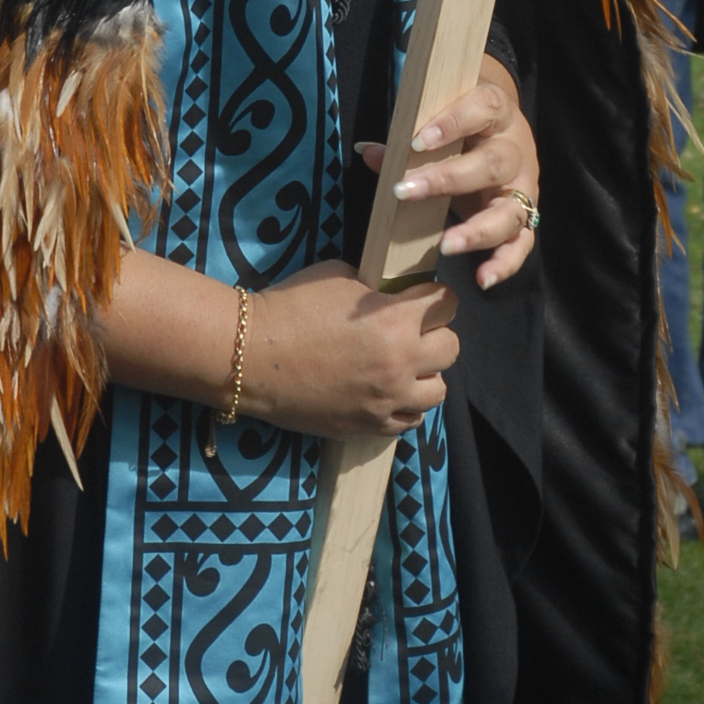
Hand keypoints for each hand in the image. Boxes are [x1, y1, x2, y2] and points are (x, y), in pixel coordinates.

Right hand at [238, 262, 458, 439]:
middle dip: (435, 333)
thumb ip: (375, 289)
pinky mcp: (370, 427)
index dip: (435, 296)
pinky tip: (385, 391)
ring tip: (403, 365)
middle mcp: (400, 363)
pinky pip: (410, 421)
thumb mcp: (339, 276)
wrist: (252, 357)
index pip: (447, 303)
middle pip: (451, 348)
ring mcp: (387, 401)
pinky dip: (404, 405)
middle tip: (412, 329)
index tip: (422, 296)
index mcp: (395, 320)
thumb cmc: (290, 307)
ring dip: (425, 374)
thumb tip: (392, 294)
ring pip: (438, 391)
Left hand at [358, 62, 539, 289]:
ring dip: (477, 230)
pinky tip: (483, 279)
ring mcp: (525, 186)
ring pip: (510, 209)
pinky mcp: (526, 216)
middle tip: (404, 192)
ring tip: (446, 246)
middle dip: (447, 180)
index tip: (417, 141)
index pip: (481, 109)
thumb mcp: (443, 122)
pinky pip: (522, 243)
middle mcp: (516, 149)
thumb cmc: (466, 125)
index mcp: (497, 112)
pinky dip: (505, 263)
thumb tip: (368, 151)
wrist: (502, 128)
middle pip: (491, 163)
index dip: (451, 123)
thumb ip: (408, 136)